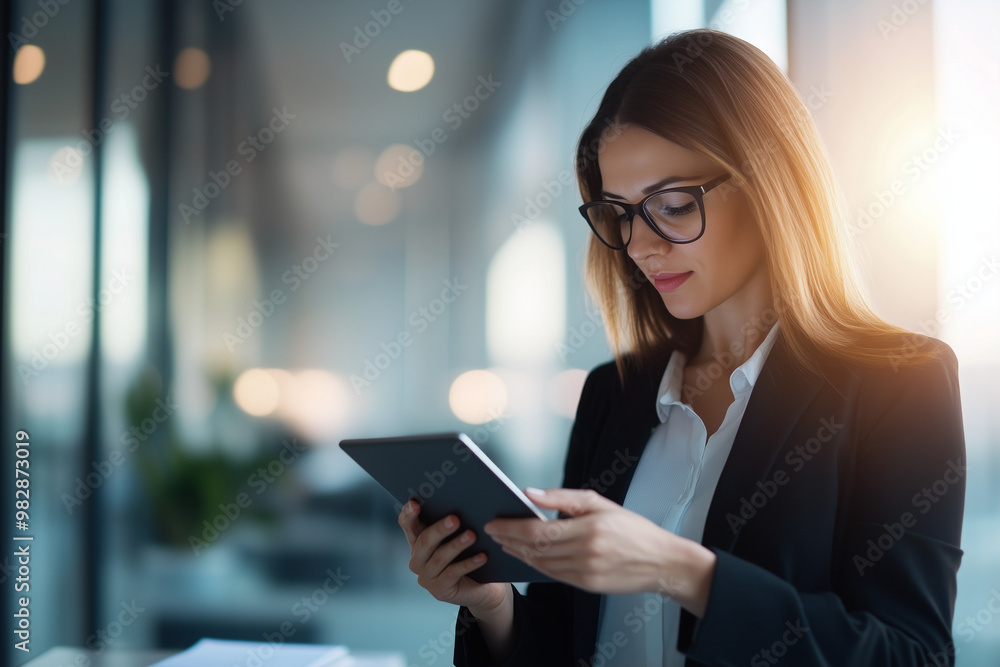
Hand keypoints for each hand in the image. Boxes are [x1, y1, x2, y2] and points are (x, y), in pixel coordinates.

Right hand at [398, 500, 510, 614]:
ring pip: (439, 558)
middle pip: (425, 541)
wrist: (482, 587)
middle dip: (440, 529)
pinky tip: (482, 557)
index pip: (408, 525)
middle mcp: (417, 560)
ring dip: (457, 545)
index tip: (415, 503)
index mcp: (418, 542)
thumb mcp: (458, 537)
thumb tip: (462, 501)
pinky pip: (453, 573)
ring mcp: (426, 577)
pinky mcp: (439, 590)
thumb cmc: (469, 555)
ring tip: (472, 535)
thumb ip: (453, 523)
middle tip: (455, 519)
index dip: (409, 514)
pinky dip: (468, 564)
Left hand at [484, 488, 715, 613]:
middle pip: (535, 548)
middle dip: (509, 540)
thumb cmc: (632, 528)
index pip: (538, 530)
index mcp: (589, 528)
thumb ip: (562, 498)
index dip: (511, 527)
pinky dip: (535, 565)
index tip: (494, 522)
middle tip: (492, 531)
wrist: (662, 562)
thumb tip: (529, 492)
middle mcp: (586, 553)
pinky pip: (553, 575)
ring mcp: (586, 573)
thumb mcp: (600, 503)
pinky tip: (527, 556)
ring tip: (505, 542)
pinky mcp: (587, 586)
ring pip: (540, 564)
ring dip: (519, 554)